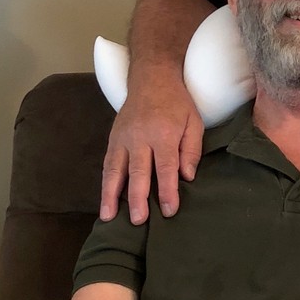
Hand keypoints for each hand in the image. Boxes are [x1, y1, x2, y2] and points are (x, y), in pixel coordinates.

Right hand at [100, 78, 203, 224]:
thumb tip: (187, 177)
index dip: (167, 190)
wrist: (152, 78)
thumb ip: (191, 150)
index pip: (165, 167)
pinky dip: (105, 183)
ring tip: (108, 217)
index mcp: (164, 133)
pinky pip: (107, 164)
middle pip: (138, 171)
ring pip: (115, 170)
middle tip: (138, 220)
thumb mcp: (194, 122)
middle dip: (138, 198)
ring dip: (111, 195)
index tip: (169, 210)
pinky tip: (104, 200)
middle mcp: (140, 137)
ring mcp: (123, 138)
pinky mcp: (113, 138)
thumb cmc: (177, 103)